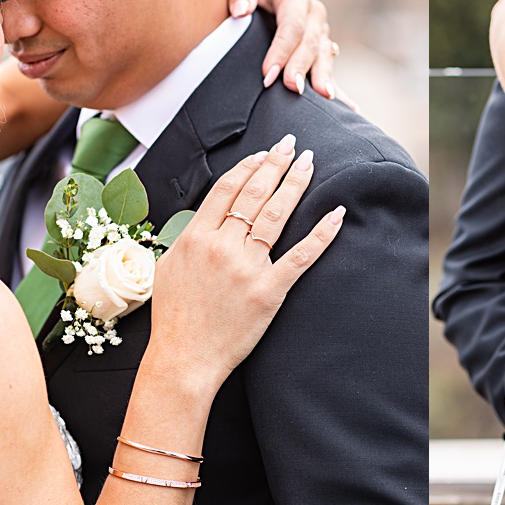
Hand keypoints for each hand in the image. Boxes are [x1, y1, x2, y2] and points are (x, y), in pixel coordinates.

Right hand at [148, 134, 344, 386]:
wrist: (183, 359)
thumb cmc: (174, 318)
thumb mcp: (168, 268)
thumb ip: (188, 238)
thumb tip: (206, 218)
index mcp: (195, 238)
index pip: (226, 190)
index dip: (247, 167)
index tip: (263, 154)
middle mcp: (222, 247)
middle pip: (253, 194)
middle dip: (275, 164)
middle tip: (291, 144)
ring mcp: (247, 268)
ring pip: (275, 215)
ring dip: (295, 185)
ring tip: (309, 163)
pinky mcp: (269, 291)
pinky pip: (300, 257)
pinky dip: (321, 234)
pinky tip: (336, 214)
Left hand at [226, 0, 354, 107]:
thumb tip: (241, 10)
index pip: (292, 25)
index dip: (282, 50)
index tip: (268, 74)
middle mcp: (313, 12)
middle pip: (311, 43)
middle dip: (301, 67)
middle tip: (292, 88)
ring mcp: (319, 30)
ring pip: (324, 55)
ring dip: (323, 76)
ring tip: (324, 97)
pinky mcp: (319, 46)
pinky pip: (327, 66)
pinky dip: (337, 86)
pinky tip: (348, 107)